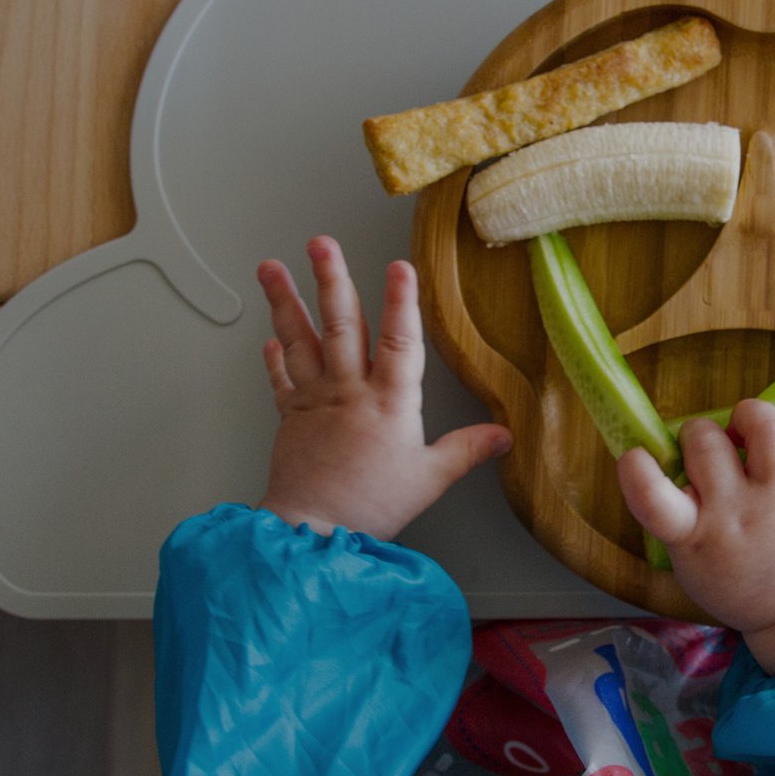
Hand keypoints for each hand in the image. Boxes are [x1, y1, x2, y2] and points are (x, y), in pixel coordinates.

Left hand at [255, 236, 511, 539]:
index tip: (399, 266)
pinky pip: (280, 377)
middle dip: (331, 279)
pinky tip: (270, 334)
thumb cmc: (372, 506)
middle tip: (321, 244)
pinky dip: (274, 354)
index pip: (400, 341)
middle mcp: (349, 391)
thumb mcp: (430, 479)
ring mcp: (315, 400)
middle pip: (341, 325)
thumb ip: (466, 450)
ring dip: (285, 301)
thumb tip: (504, 434)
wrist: (312, 532)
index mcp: (389, 402)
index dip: (401, 302)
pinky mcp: (290, 417)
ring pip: (301, 340)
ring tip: (271, 267)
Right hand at [617, 399, 774, 677]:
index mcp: (693, 536)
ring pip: (766, 428)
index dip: (637, 471)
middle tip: (706, 448)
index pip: (654, 501)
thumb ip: (674, 510)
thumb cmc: (731, 574)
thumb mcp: (688, 558)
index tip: (634, 456)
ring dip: (749, 416)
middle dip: (698, 432)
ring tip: (745, 430)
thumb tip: (670, 448)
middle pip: (707, 442)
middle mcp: (736, 513)